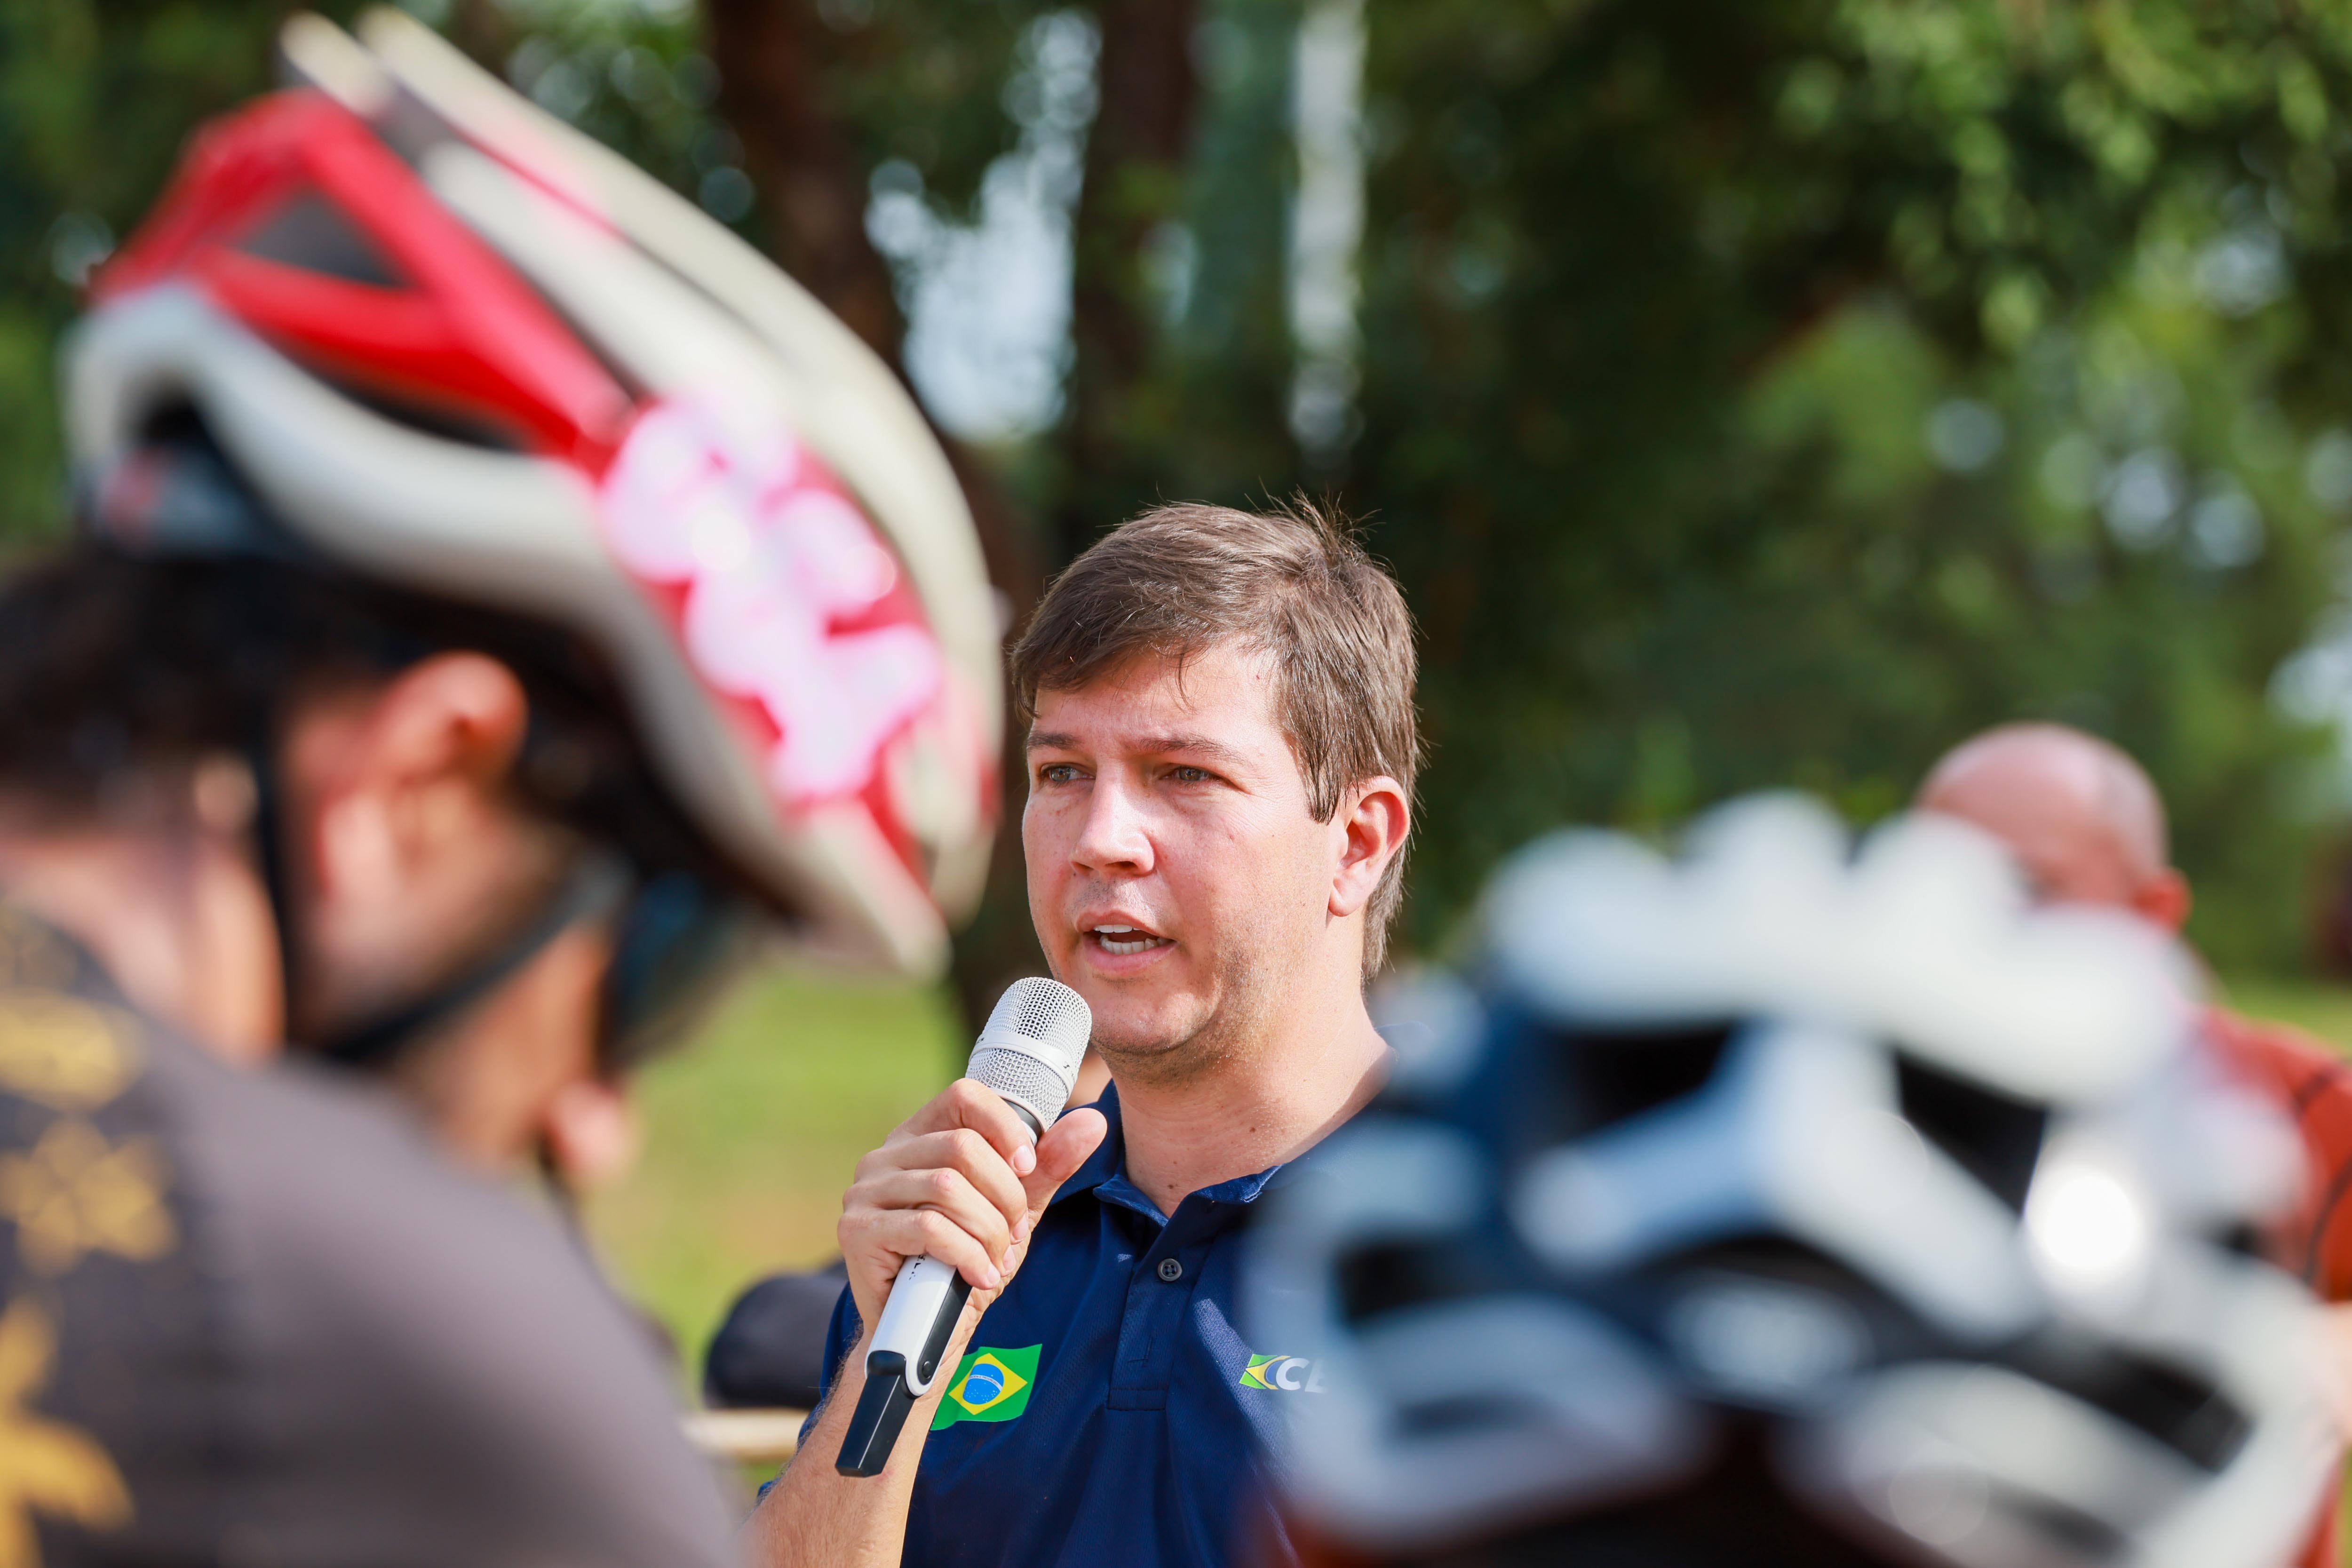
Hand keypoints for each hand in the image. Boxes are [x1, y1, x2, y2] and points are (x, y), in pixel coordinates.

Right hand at [839, 1078, 1107, 1330]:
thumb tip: (1094, 1122)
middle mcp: (884, 1157)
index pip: (963, 1096)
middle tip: (1013, 1234)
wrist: (929, 1331)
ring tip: (996, 1258)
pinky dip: (967, 1254)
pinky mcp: (858, 1231)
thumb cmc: (968, 1262)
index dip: (1004, 1127)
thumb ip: (1048, 1166)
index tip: (1026, 1168)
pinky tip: (980, 1275)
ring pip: (947, 1188)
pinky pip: (927, 1228)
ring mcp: (864, 1193)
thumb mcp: (1015, 1209)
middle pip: (963, 1147)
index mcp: (918, 1138)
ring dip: (988, 1231)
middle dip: (1004, 1197)